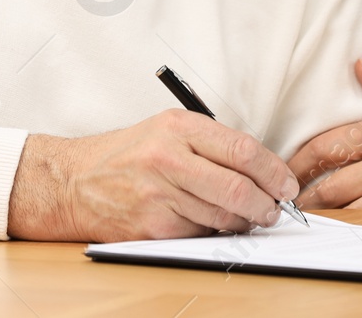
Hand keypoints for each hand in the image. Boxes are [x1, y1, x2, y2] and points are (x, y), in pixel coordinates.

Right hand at [7, 109, 298, 241]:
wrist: (74, 182)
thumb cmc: (127, 154)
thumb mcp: (168, 129)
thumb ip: (211, 143)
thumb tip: (262, 170)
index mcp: (178, 127)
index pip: (241, 149)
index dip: (273, 171)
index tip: (286, 183)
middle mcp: (168, 158)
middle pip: (237, 187)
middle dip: (266, 204)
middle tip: (275, 209)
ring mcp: (158, 195)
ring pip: (222, 216)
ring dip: (244, 222)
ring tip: (249, 217)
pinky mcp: (151, 227)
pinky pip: (199, 234)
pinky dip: (214, 233)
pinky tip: (214, 225)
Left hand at [287, 59, 361, 208]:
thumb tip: (358, 65)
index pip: (330, 142)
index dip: (301, 158)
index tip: (285, 166)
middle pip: (330, 178)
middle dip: (301, 190)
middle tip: (282, 198)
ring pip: (346, 203)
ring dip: (322, 211)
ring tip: (299, 216)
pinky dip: (349, 223)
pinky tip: (334, 227)